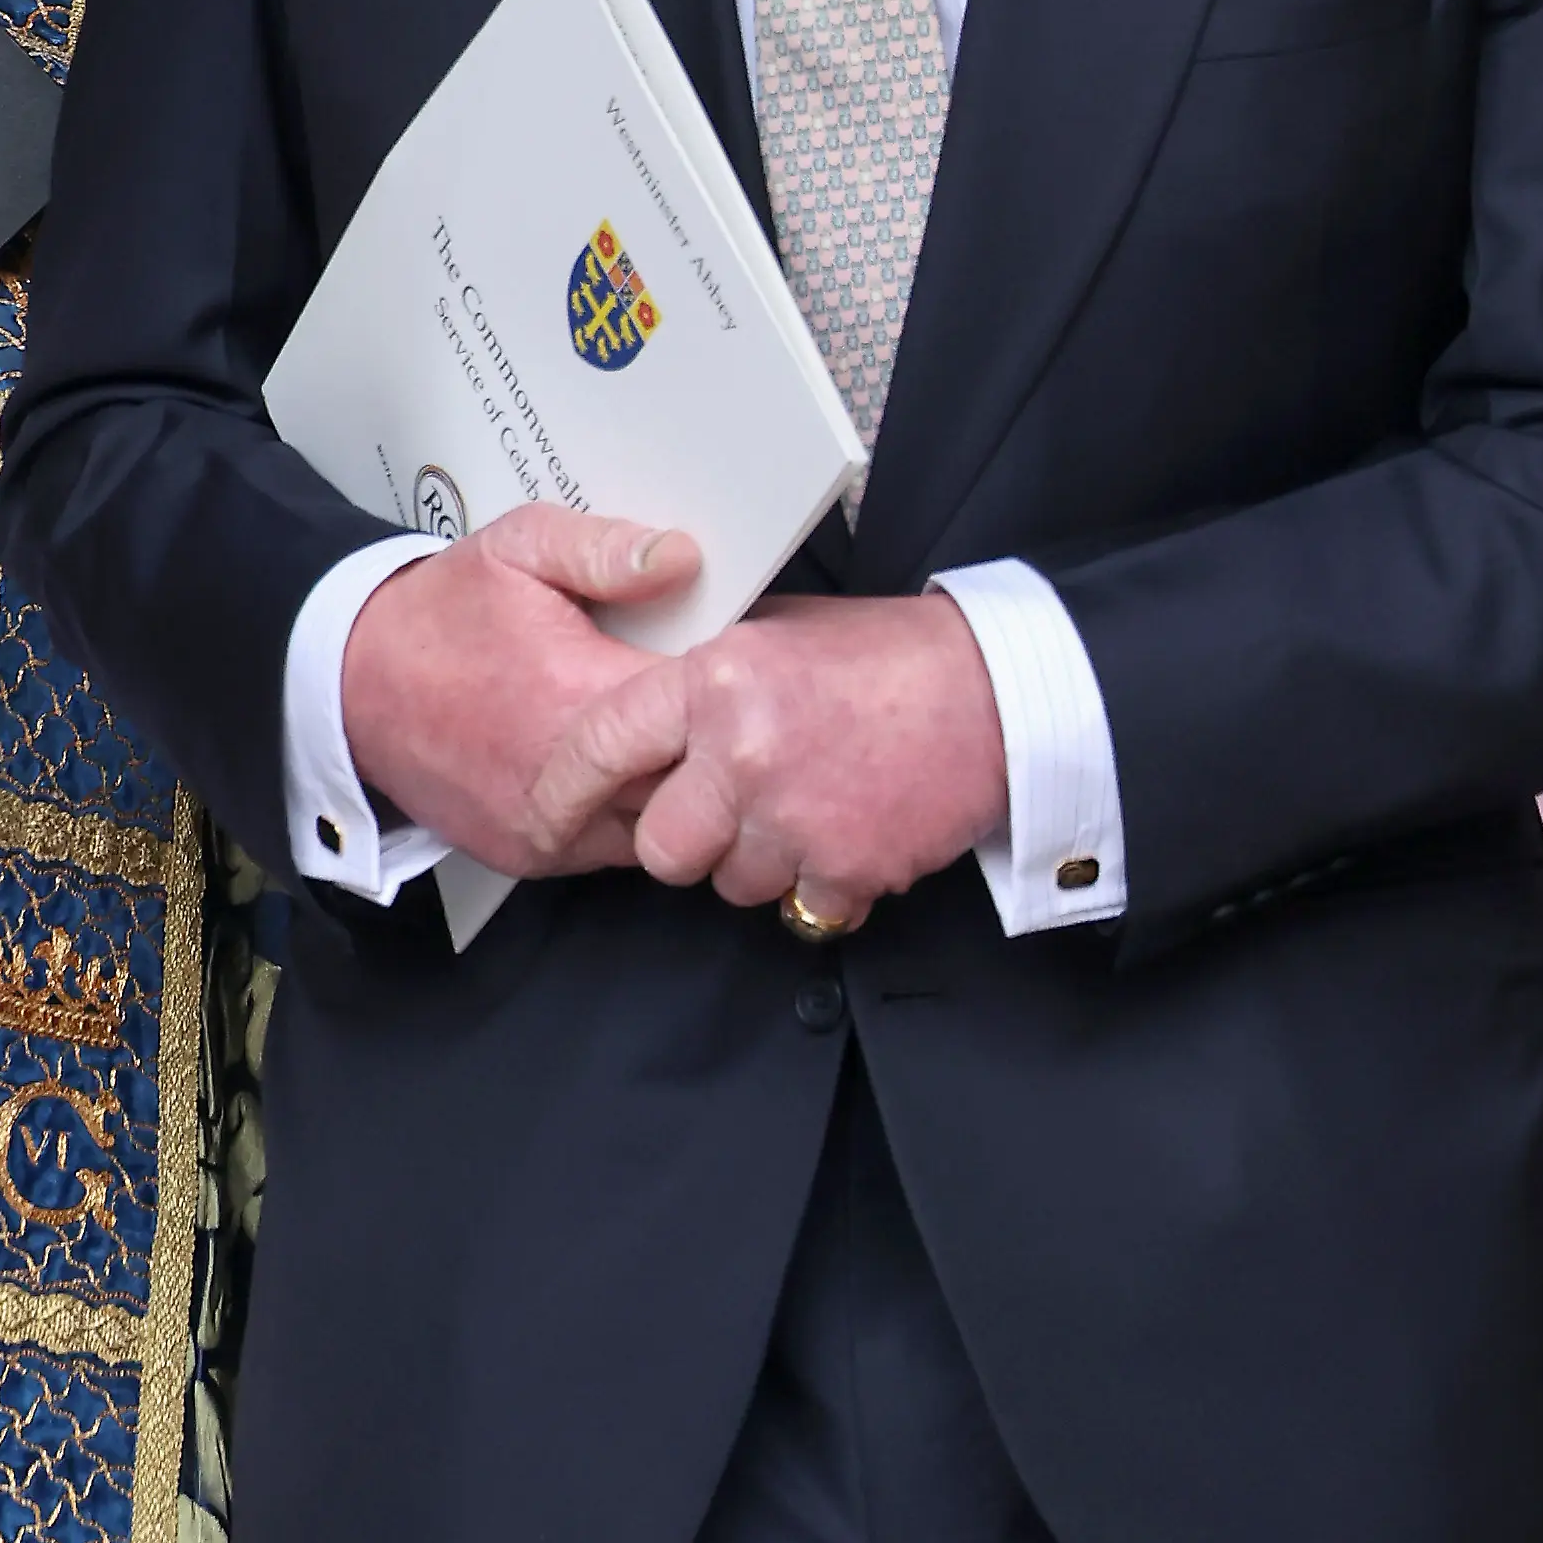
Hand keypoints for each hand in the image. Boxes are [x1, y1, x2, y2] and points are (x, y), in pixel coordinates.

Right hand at [341, 509, 701, 877]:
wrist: (349, 683)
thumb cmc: (444, 608)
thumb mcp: (519, 544)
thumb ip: (605, 547)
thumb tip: (685, 559)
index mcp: (579, 700)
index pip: (703, 710)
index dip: (733, 682)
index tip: (741, 656)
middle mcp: (569, 786)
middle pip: (696, 780)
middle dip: (717, 742)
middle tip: (725, 700)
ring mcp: (551, 833)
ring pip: (664, 824)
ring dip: (680, 783)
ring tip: (677, 730)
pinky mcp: (532, 858)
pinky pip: (618, 845)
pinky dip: (634, 810)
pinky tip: (631, 762)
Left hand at [523, 591, 1007, 928]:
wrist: (996, 693)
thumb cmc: (890, 657)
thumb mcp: (780, 634)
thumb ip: (708, 680)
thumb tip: (649, 720)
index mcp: (716, 680)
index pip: (600, 744)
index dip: (562, 790)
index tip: (546, 816)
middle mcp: (742, 750)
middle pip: (660, 848)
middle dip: (687, 842)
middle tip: (728, 814)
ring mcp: (792, 816)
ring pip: (730, 885)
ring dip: (761, 863)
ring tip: (812, 806)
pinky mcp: (843, 867)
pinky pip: (800, 908)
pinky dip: (824, 883)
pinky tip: (853, 829)